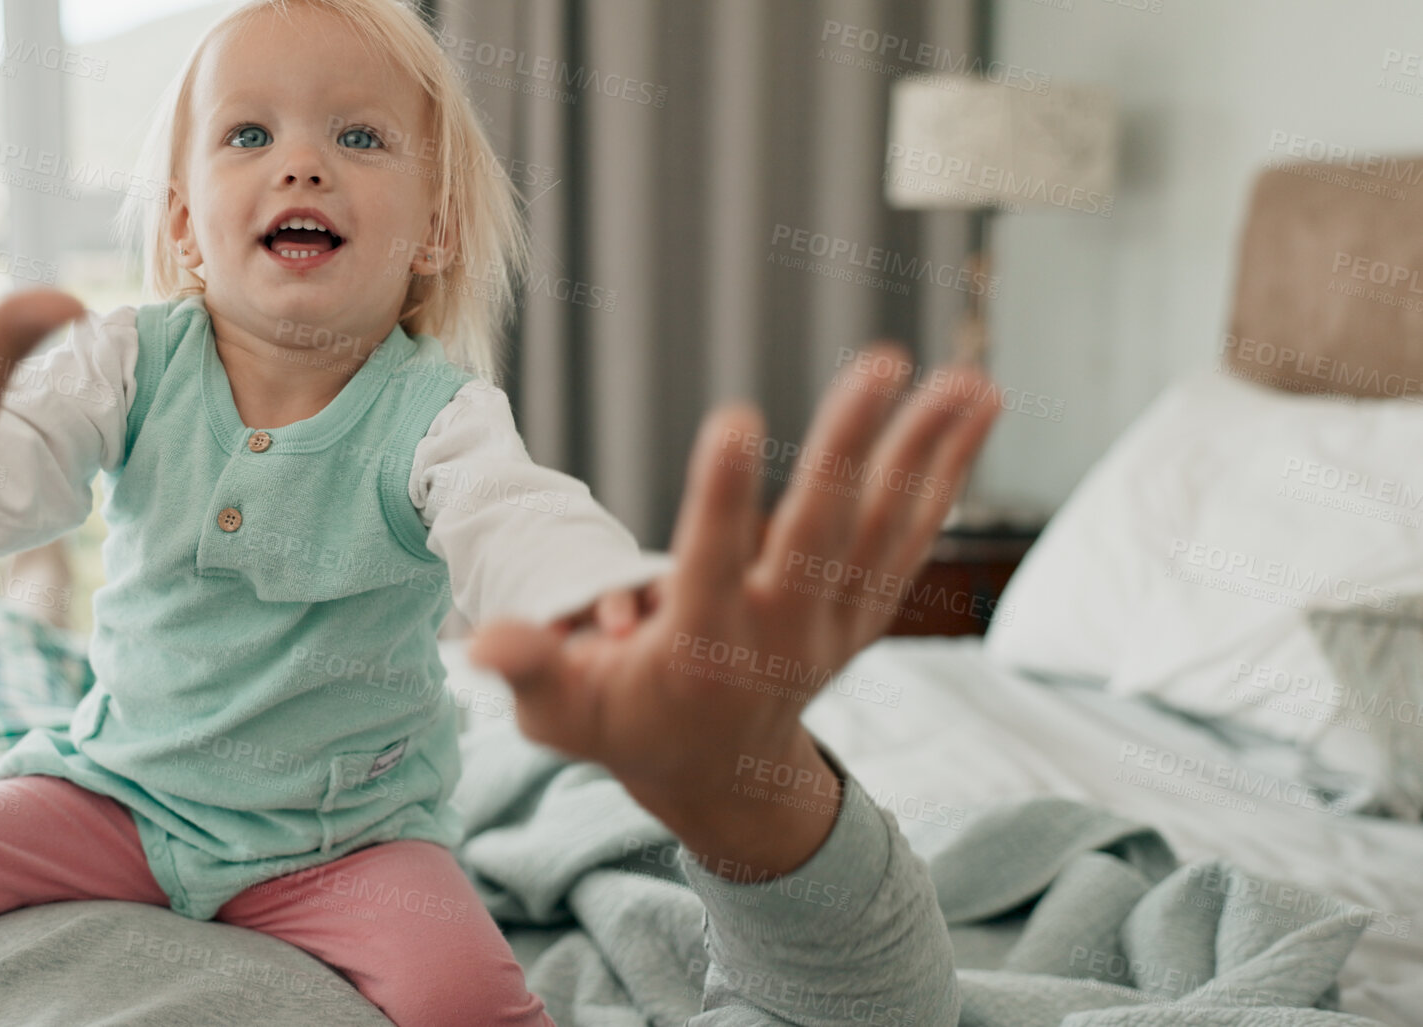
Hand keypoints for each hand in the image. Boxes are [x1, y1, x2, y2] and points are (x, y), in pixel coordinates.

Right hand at [469, 347, 999, 880]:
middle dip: (850, 448)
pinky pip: (914, 533)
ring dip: (927, 451)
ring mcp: (834, 622)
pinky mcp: (865, 608)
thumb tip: (482, 641)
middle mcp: (782, 633)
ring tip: (965, 378)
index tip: (736, 420)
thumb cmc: (625, 722)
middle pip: (820, 532)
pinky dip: (947, 471)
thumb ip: (532, 669)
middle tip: (879, 366)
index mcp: (703, 648)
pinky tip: (975, 406)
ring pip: (886, 528)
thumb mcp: (564, 711)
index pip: (712, 565)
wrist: (720, 775)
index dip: (722, 496)